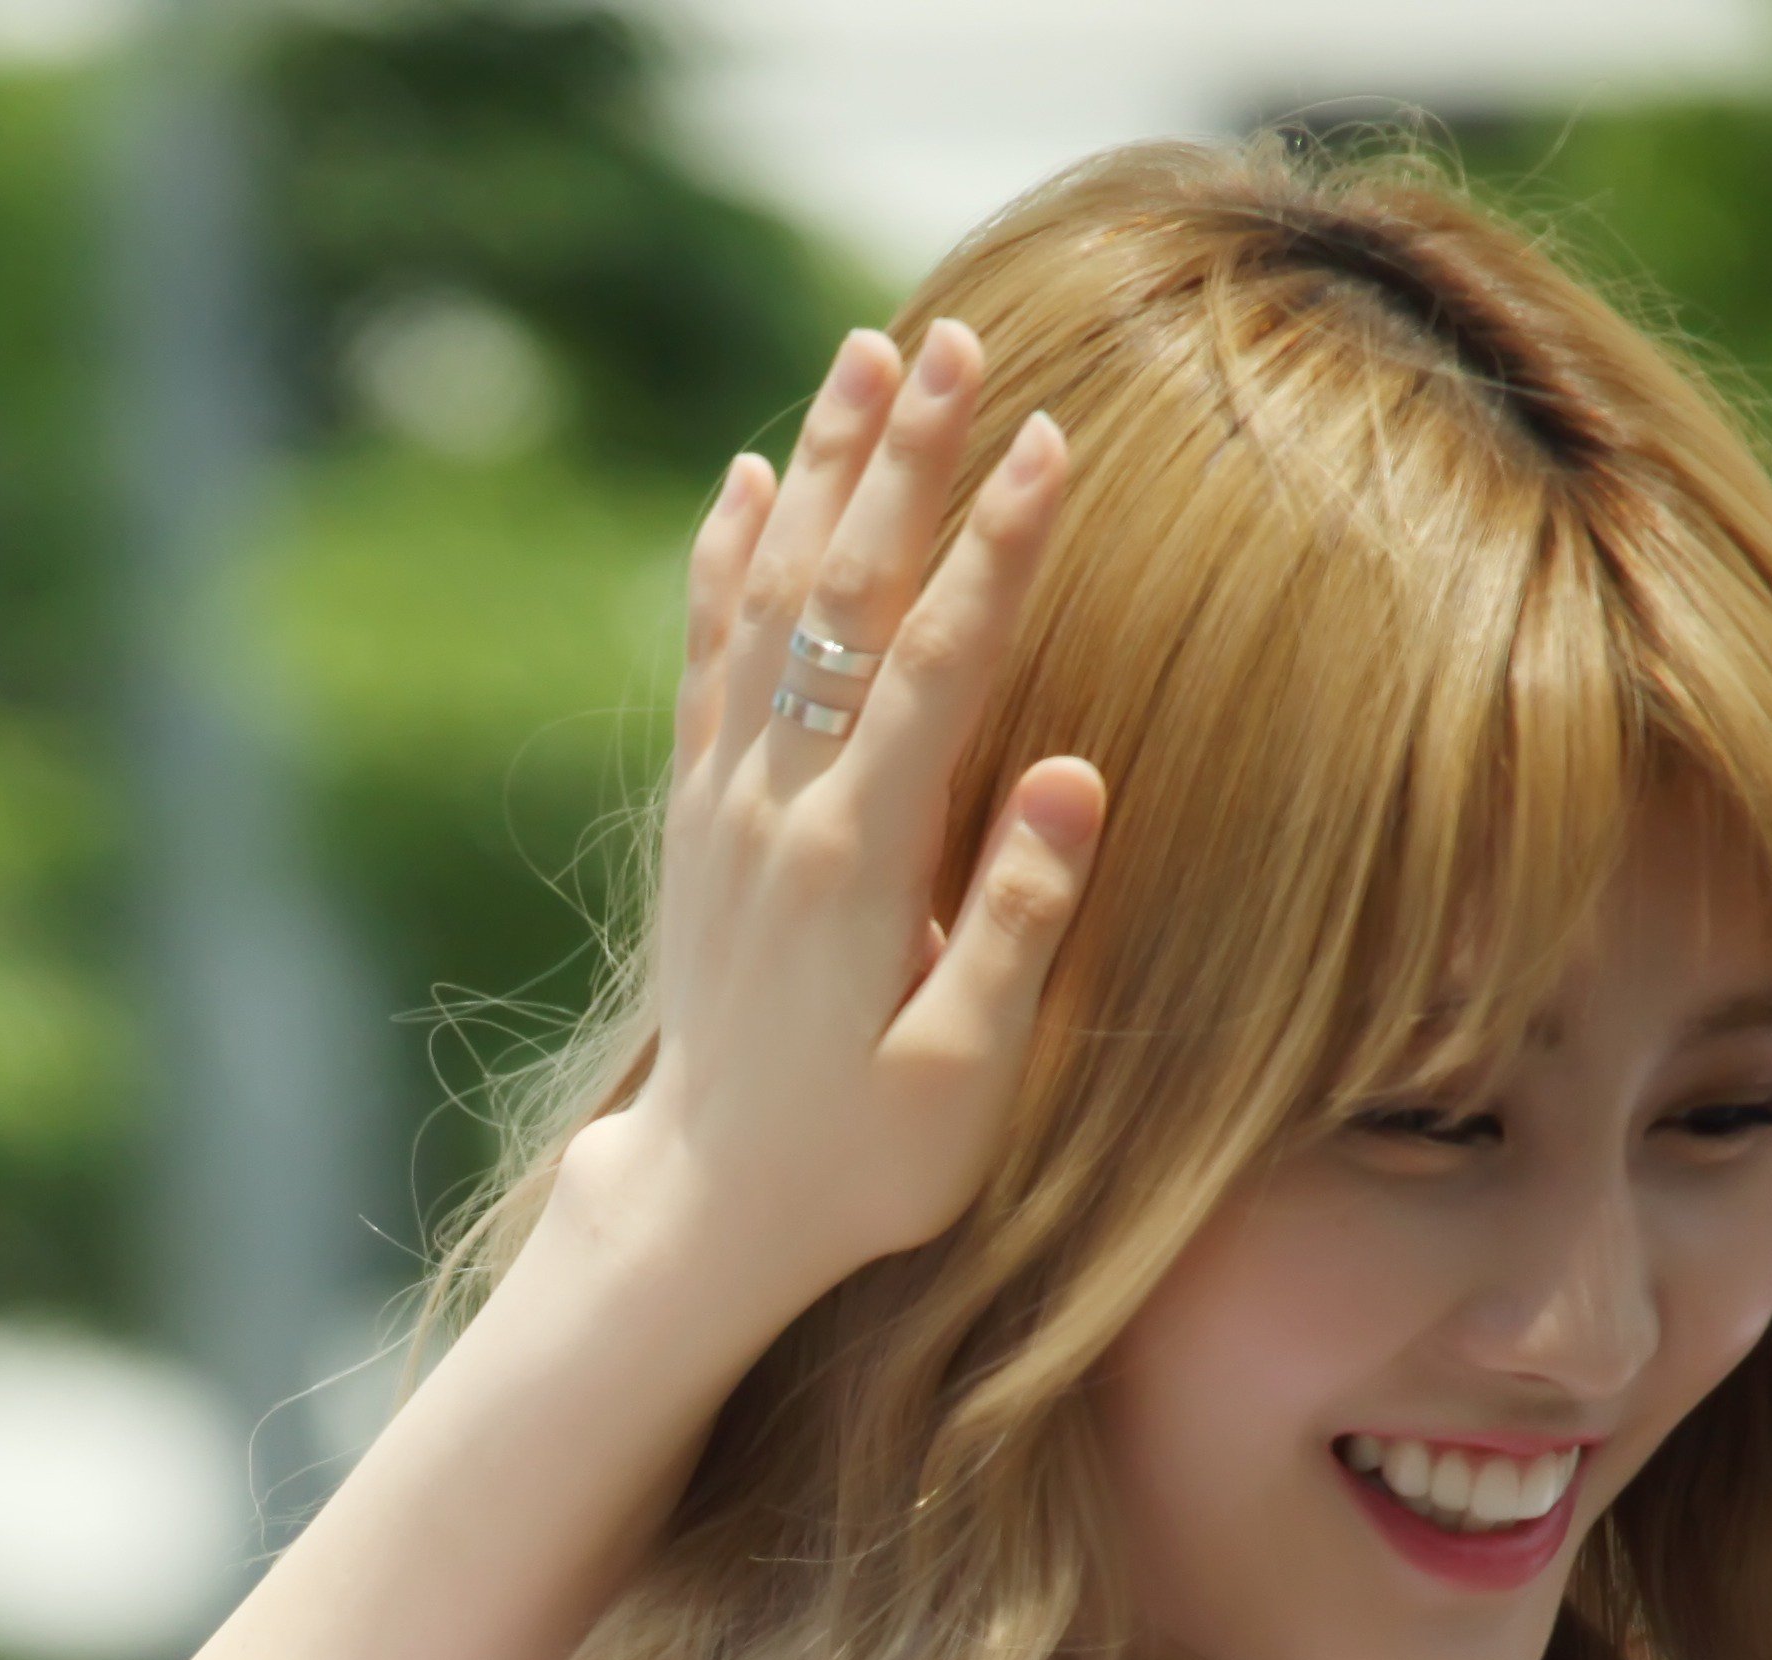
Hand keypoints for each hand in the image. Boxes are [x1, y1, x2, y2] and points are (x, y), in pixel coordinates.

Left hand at [549, 322, 1103, 1320]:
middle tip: (958, 337)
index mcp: (856, 865)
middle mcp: (777, 810)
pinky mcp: (696, 818)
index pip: (937, 669)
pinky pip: (706, 659)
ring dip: (822, 471)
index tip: (1052, 436)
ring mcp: (725, 805)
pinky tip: (750, 475)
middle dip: (907, 462)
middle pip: (844, 599)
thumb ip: (1016, 925)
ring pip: (769, 602)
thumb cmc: (864, 1163)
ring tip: (864, 353)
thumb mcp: (963, 1078)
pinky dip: (724, 558)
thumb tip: (1075, 776)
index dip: (997, 549)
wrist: (707, 1211)